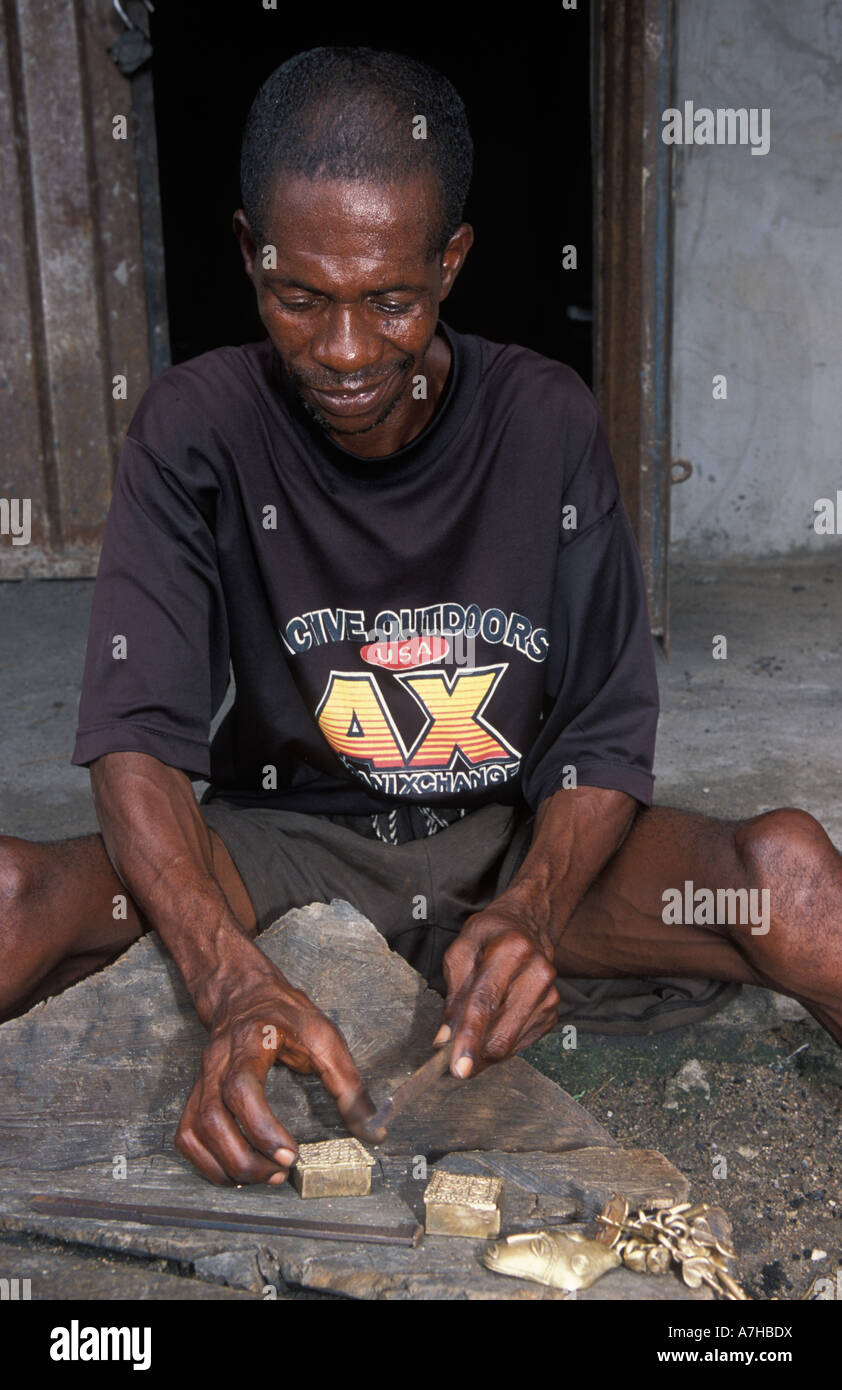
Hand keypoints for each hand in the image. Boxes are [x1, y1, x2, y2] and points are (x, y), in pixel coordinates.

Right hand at [174, 953, 376, 1184]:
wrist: (246, 995)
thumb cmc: (287, 1015)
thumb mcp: (327, 1039)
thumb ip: (349, 1086)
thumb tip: (374, 1131)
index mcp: (250, 1042)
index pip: (242, 1089)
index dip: (261, 1128)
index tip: (290, 1154)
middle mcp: (218, 1063)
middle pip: (212, 1119)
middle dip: (245, 1158)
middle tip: (280, 1171)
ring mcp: (201, 1080)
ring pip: (194, 1133)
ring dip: (226, 1165)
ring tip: (263, 1175)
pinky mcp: (195, 1095)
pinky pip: (187, 1136)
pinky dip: (206, 1163)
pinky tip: (236, 1169)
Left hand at [436, 902, 560, 1077]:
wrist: (527, 928)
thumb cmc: (490, 937)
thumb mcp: (461, 951)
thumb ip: (452, 994)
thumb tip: (445, 1039)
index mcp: (512, 950)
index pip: (485, 1002)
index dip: (469, 1037)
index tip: (458, 1068)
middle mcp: (538, 973)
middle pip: (501, 1033)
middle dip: (473, 1053)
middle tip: (451, 1057)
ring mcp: (550, 996)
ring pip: (510, 1045)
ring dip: (484, 1048)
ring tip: (473, 1031)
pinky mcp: (552, 1014)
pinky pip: (520, 1045)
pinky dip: (500, 1042)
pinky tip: (495, 1022)